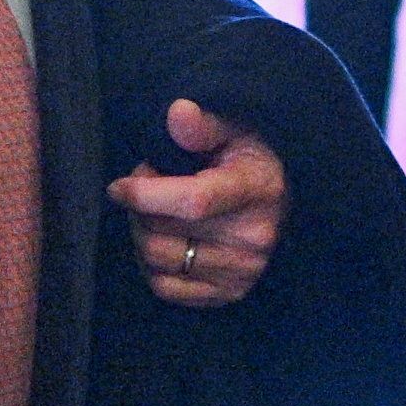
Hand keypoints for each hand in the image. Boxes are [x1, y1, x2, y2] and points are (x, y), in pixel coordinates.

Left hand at [113, 102, 287, 306]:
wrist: (286, 200)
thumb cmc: (250, 160)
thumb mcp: (233, 131)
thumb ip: (202, 126)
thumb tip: (178, 111)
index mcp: (255, 190)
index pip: (193, 202)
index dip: (145, 195)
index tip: (118, 187)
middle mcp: (252, 237)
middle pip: (162, 234)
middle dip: (138, 208)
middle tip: (144, 187)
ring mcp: (242, 271)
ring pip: (157, 261)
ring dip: (141, 235)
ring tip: (152, 213)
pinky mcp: (230, 294)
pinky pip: (165, 288)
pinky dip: (150, 266)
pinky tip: (161, 241)